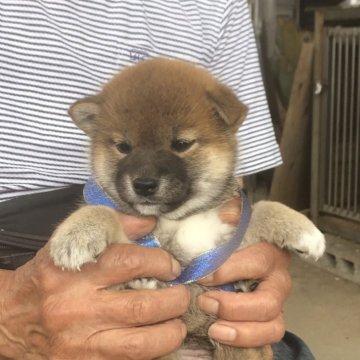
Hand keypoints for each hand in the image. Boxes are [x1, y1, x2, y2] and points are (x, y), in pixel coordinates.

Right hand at [0, 214, 188, 359]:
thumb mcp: (69, 241)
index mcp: (73, 272)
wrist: (13, 316)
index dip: (160, 262)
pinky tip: (159, 338)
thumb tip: (150, 223)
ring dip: (171, 331)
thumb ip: (111, 225)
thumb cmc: (48, 275)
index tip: (172, 265)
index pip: (128, 263)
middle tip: (182, 293)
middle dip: (174, 299)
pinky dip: (153, 352)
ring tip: (178, 320)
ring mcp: (78, 343)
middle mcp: (75, 308)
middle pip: (140, 306)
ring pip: (139, 343)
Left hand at [197, 198, 291, 347]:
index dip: (228, 270)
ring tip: (213, 328)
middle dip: (233, 306)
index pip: (256, 262)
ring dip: (241, 331)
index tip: (201, 274)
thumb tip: (225, 213)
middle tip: (205, 302)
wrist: (249, 251)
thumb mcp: (236, 221)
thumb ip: (231, 214)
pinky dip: (246, 340)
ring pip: (271, 325)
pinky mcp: (270, 319)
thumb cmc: (240, 239)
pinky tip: (222, 335)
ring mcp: (277, 302)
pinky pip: (267, 337)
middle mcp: (279, 280)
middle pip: (267, 302)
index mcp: (271, 253)